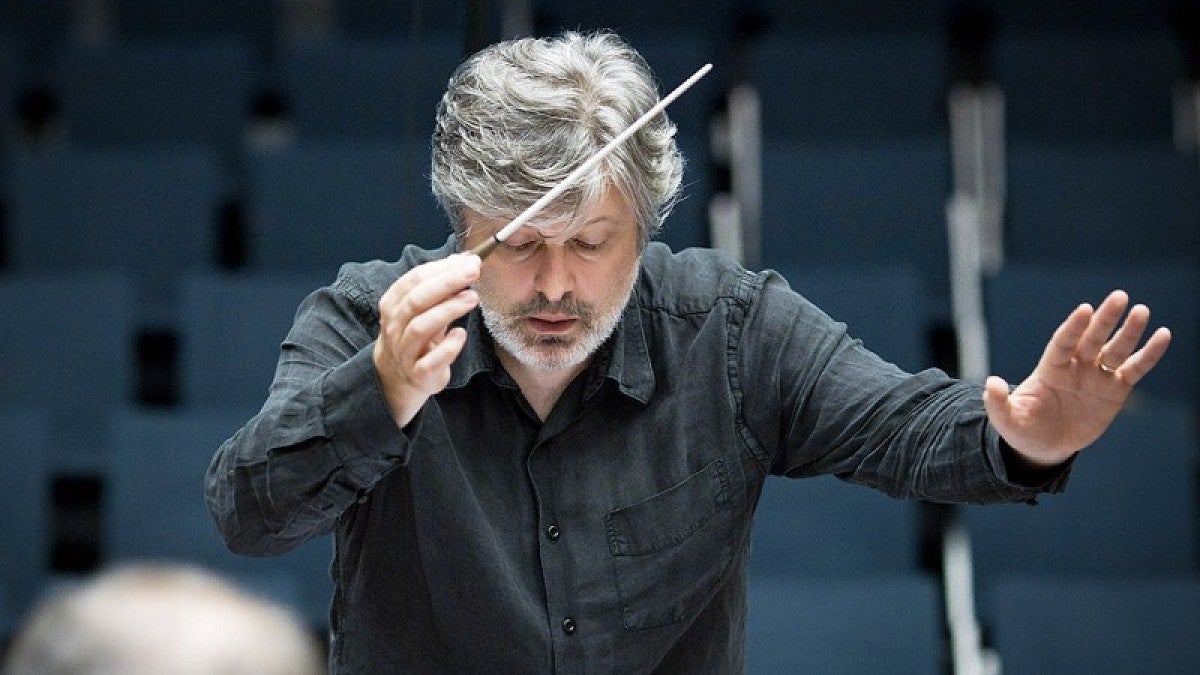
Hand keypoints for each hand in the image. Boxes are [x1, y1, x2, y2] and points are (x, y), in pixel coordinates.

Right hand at [373, 254, 479, 426]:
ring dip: (448, 309)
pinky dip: (448, 346)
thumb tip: (462, 260)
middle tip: (473, 272)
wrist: (399, 378)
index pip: (414, 279)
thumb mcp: (423, 309)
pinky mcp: (418, 374)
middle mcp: (395, 326)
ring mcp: (404, 351)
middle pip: (416, 300)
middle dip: (447, 283)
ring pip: (421, 326)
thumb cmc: (416, 337)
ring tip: (472, 298)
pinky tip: (461, 334)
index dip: (442, 268)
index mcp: (393, 304)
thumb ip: (440, 286)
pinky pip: (431, 361)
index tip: (468, 261)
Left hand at [982, 290, 1171, 467]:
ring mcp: (1097, 376)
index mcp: (1050, 368)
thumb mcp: (1006, 419)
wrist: (1044, 447)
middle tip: (1119, 296)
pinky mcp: (1115, 390)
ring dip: (1129, 332)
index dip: (1073, 327)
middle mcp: (1075, 366)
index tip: (1085, 309)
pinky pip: (1135, 369)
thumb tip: (991, 383)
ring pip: (1116, 350)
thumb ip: (998, 402)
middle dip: (1105, 319)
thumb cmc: (1023, 429)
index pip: (1063, 342)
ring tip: (1142, 311)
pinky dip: (1149, 354)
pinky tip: (1163, 335)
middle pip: (1092, 338)